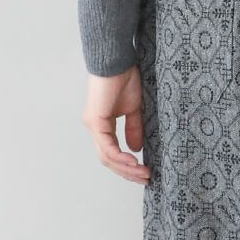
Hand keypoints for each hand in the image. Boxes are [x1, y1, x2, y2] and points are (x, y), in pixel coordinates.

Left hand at [81, 66, 150, 183]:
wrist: (117, 60)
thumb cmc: (125, 78)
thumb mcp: (135, 109)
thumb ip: (134, 129)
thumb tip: (136, 149)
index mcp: (102, 125)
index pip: (112, 153)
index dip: (128, 166)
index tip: (145, 173)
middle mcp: (95, 127)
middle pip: (108, 160)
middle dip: (128, 173)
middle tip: (146, 179)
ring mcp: (93, 125)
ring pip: (107, 157)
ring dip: (126, 168)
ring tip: (143, 173)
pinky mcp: (95, 121)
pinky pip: (107, 147)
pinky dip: (120, 157)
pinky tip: (134, 161)